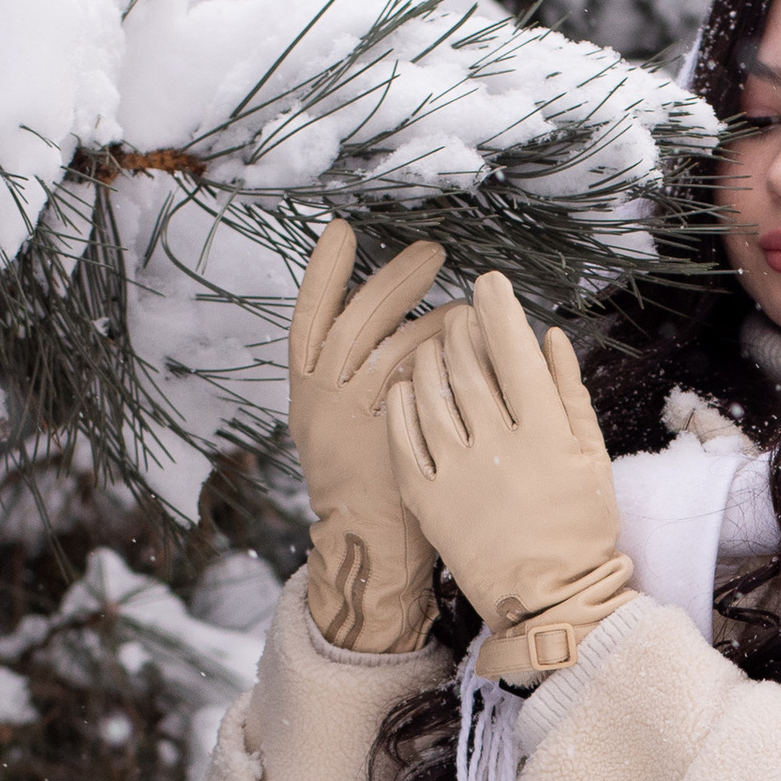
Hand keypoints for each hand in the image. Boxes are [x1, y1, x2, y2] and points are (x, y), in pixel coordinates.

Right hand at [289, 223, 453, 651]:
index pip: (307, 320)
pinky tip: (473, 347)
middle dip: (392, 281)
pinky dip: (445, 364)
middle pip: (354, 325)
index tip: (341, 231)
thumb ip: (348, 376)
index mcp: (307, 393)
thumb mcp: (333, 425)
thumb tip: (376, 317)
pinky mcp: (395, 448)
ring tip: (464, 304)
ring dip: (429, 318)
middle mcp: (325, 404)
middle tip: (432, 252)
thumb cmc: (364, 481)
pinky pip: (422, 392)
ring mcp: (359, 426)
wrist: (371, 549)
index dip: (322, 274)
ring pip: (390, 352)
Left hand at [386, 272, 634, 679]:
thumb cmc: (579, 527)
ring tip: (434, 347)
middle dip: (462, 328)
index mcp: (545, 432)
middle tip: (460, 314)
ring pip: (431, 394)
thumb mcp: (592, 457)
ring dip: (429, 358)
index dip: (498, 309)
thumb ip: (569, 393)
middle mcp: (498, 446)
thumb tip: (548, 336)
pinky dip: (401, 404)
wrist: (550, 599)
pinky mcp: (429, 501)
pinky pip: (403, 440)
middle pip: (468, 366)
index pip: (514, 350)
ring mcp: (458, 474)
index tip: (488, 284)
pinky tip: (405, 387)